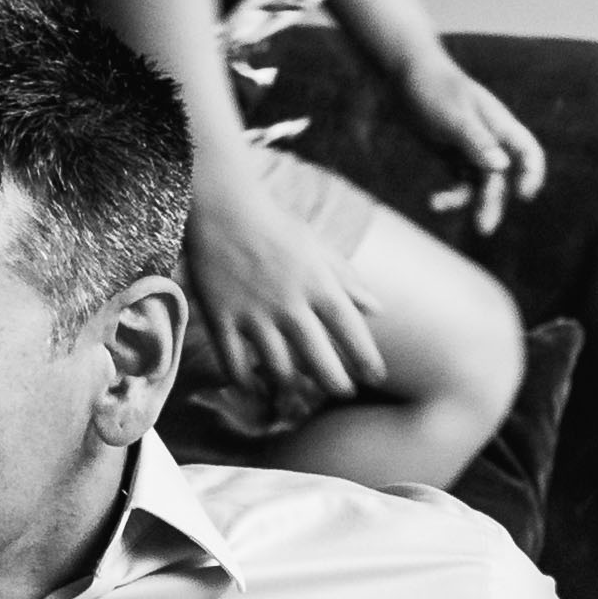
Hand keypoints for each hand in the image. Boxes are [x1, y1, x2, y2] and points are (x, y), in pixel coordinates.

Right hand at [186, 155, 385, 424]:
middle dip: (336, 383)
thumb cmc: (274, 226)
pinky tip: (252, 386)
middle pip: (319, 360)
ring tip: (298, 388)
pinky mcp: (221, 319)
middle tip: (342, 390)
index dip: (366, 359)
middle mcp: (289, 304)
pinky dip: (245, 382)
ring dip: (292, 384)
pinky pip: (234, 364)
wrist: (221, 208)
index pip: (351, 331)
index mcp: (317, 284)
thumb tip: (376, 309)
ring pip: (278, 369)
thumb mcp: (317, 248)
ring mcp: (254, 314)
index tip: (375, 377)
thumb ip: (347, 281)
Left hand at [395, 63, 547, 238]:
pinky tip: (435, 202)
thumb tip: (500, 168)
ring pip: (481, 183)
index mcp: (498, 124)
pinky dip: (451, 194)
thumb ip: (476, 141)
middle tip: (484, 227)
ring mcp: (471, 148)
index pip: (527, 151)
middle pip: (502, 176)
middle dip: (494, 201)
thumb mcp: (453, 116)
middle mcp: (490, 139)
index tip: (524, 195)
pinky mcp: (453, 155)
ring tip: (456, 220)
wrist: (405, 74)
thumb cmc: (433, 89)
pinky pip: (460, 182)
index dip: (531, 173)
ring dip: (472, 203)